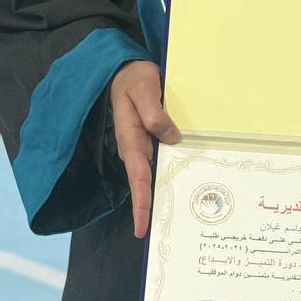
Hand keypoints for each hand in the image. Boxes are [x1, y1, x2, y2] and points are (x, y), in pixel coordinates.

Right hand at [109, 59, 180, 238]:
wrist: (125, 69)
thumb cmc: (134, 78)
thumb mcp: (144, 89)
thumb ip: (155, 113)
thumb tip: (170, 138)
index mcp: (130, 137)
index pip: (137, 176)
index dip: (140, 202)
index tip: (141, 226)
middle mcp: (134, 145)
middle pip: (143, 181)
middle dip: (147, 207)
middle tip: (154, 231)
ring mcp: (141, 143)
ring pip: (150, 173)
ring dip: (157, 192)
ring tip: (169, 215)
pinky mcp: (148, 138)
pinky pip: (156, 160)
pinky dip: (164, 173)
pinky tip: (176, 182)